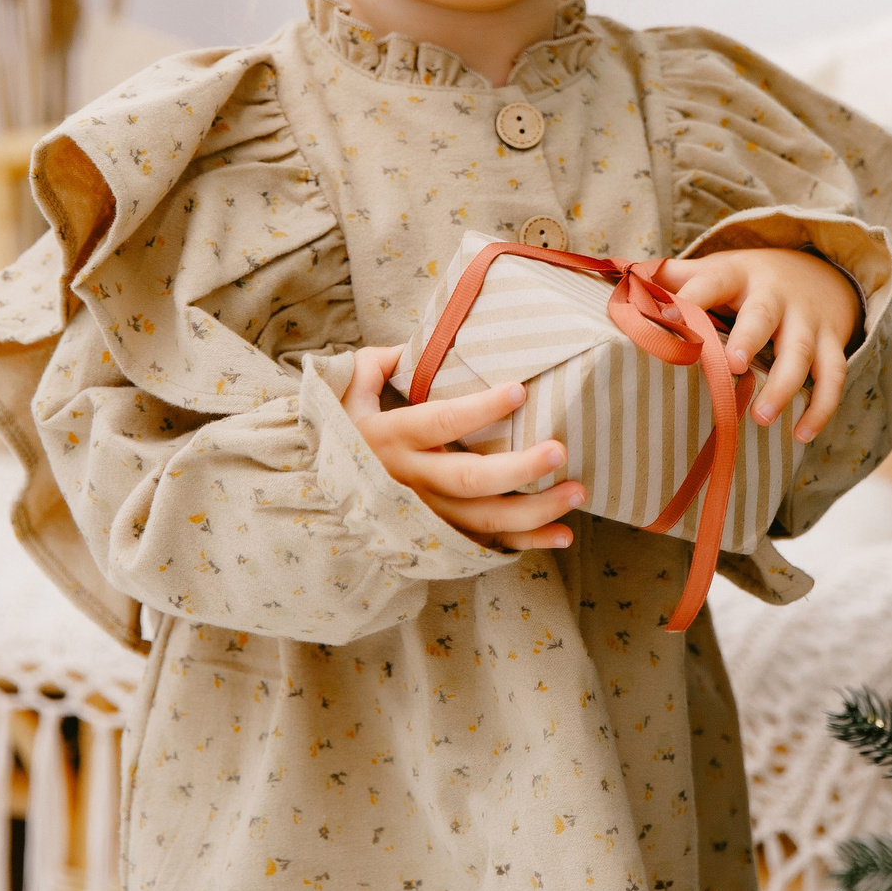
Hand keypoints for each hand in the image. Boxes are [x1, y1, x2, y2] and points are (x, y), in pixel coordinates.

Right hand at [339, 346, 586, 550]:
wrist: (313, 494)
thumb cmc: (341, 431)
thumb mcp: (344, 389)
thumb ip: (377, 363)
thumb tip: (416, 345)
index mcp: (389, 438)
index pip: (440, 421)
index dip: (480, 408)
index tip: (519, 391)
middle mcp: (409, 482)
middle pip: (470, 479)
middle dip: (519, 468)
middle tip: (560, 450)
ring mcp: (426, 516)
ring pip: (485, 520)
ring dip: (537, 510)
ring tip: (578, 490)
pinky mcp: (440, 537)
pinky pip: (488, 545)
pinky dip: (528, 542)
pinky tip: (564, 534)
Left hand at [656, 248, 858, 441]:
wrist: (820, 270)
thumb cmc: (750, 280)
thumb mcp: (716, 269)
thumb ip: (674, 277)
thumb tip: (621, 278)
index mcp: (738, 274)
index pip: (712, 281)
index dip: (692, 299)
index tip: (668, 320)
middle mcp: (776, 295)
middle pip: (764, 315)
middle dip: (749, 338)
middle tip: (731, 366)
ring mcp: (807, 319)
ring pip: (801, 351)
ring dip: (785, 385)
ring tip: (761, 417)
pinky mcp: (832, 342)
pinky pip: (833, 376)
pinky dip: (822, 407)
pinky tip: (802, 435)